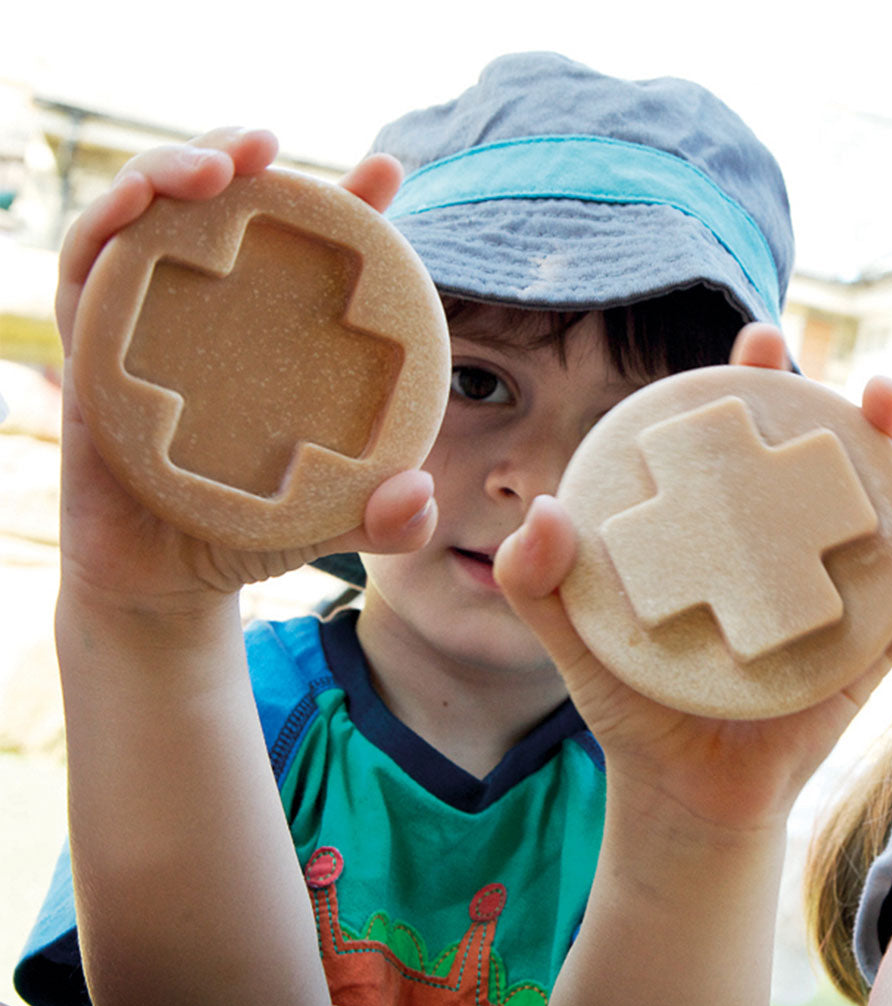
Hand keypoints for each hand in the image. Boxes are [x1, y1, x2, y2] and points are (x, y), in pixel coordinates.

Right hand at [57, 129, 436, 611]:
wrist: (168, 583)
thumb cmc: (254, 533)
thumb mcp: (334, 519)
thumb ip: (389, 518)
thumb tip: (418, 496)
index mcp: (271, 339)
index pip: (306, 251)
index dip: (347, 203)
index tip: (385, 169)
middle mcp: (206, 319)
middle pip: (214, 209)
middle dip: (233, 157)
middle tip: (266, 145)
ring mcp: (144, 330)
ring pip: (144, 222)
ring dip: (165, 172)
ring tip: (211, 166)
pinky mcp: (88, 357)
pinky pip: (84, 280)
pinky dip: (103, 236)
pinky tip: (135, 212)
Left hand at [494, 323, 891, 836]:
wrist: (676, 790)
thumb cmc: (630, 703)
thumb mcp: (572, 637)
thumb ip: (537, 579)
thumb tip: (542, 509)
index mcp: (722, 532)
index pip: (746, 444)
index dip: (759, 386)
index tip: (761, 338)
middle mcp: (784, 551)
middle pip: (834, 468)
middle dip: (860, 416)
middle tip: (867, 383)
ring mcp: (834, 598)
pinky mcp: (868, 654)